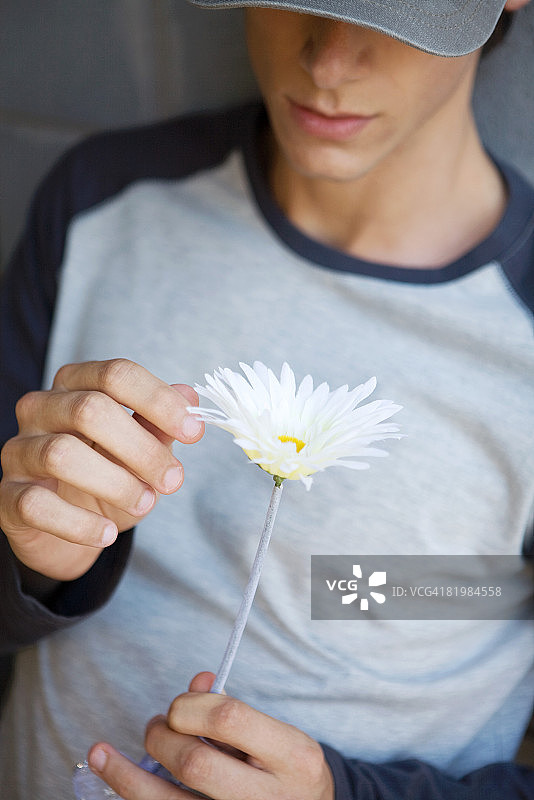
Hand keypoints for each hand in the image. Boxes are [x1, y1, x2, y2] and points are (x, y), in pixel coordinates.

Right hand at [0, 359, 202, 579]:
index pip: (116, 375)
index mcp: (76, 385)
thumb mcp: (140, 450)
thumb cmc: (106, 476)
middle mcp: (41, 408)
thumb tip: (191, 397)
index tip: (194, 431)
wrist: (67, 528)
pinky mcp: (7, 496)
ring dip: (115, 484)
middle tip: (173, 480)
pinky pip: (37, 505)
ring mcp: (18, 450)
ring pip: (61, 454)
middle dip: (141, 448)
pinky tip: (108, 534)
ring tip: (145, 504)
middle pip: (90, 410)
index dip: (159, 400)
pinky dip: (79, 524)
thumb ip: (160, 424)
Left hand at [87, 672, 333, 799]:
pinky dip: (137, 798)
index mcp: (293, 756)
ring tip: (102, 754)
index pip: (228, 717)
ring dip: (126, 777)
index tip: (180, 706)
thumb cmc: (288, 773)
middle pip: (194, 763)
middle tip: (156, 728)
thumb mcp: (278, 738)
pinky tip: (118, 782)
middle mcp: (269, 798)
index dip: (191, 705)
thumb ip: (235, 712)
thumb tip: (194, 683)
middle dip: (162, 738)